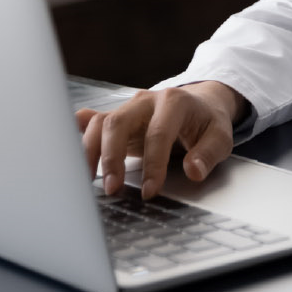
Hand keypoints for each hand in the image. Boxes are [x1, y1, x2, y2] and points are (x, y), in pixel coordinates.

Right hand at [75, 81, 245, 199]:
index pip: (158, 133)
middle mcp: (146, 101)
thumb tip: (194, 171)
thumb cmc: (208, 122)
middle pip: (118, 123)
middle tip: (112, 189)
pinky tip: (69, 155)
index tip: (151, 191)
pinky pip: (92, 122)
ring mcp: (128, 107)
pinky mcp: (117, 118)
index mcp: (174, 102)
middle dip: (112, 157)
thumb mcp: (221, 136)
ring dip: (90, 153)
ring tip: (89, 183)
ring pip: (99, 123)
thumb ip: (209, 153)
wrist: (200, 103)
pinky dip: (78, 135)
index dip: (153, 163)